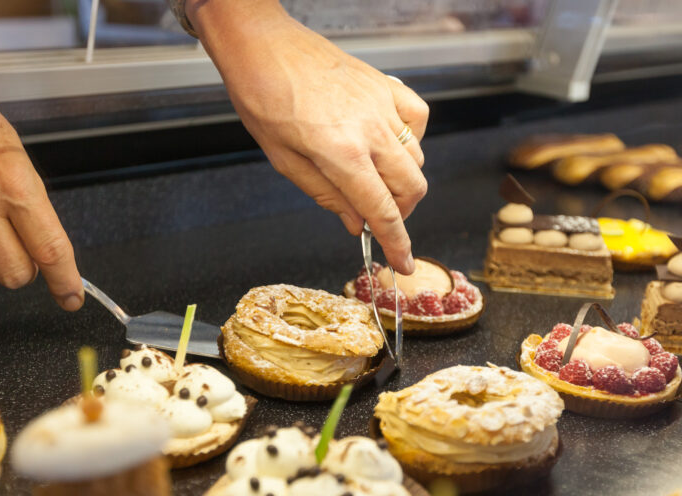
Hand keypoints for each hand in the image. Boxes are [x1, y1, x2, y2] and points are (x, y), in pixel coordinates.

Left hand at [191, 1, 428, 273]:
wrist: (263, 47)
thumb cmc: (265, 99)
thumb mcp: (287, 162)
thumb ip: (328, 196)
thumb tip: (357, 224)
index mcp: (342, 154)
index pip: (383, 211)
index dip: (397, 243)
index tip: (403, 262)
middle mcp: (371, 130)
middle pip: (411, 188)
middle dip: (400, 212)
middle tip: (377, 216)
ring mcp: (383, 105)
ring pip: (417, 158)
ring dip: (403, 180)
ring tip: (373, 178)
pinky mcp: (386, 86)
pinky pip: (418, 120)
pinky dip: (412, 139)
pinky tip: (389, 143)